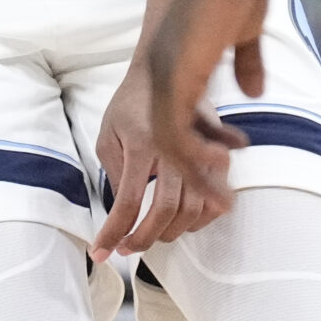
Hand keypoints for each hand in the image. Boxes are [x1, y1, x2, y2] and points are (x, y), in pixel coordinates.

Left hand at [89, 59, 227, 260]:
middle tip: (128, 248)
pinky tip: (182, 223)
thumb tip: (124, 209)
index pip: (129, 200)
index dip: (115, 232)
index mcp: (143, 141)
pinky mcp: (219, 152)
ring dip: (173, 232)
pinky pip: (217, 197)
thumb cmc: (130, 106)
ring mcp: (203, 149)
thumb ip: (115, 173)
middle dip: (146, 238)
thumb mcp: (108, 135)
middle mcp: (176, 145)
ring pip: (195, 208)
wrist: (164, 68)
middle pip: (167, 209)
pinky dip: (201, 219)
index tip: (101, 252)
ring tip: (151, 236)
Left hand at [142, 0, 266, 208]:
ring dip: (192, 178)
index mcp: (174, 71)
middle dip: (177, 184)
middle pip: (160, 148)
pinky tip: (218, 173)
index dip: (190, 158)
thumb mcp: (243, 33)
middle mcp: (160, 80)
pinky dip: (194, 158)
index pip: (174, 128)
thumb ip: (245, 64)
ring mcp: (162, 80)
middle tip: (204, 210)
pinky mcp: (173, 78)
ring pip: (166, 148)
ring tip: (219, 203)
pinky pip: (174, 134)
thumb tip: (254, 91)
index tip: (215, 181)